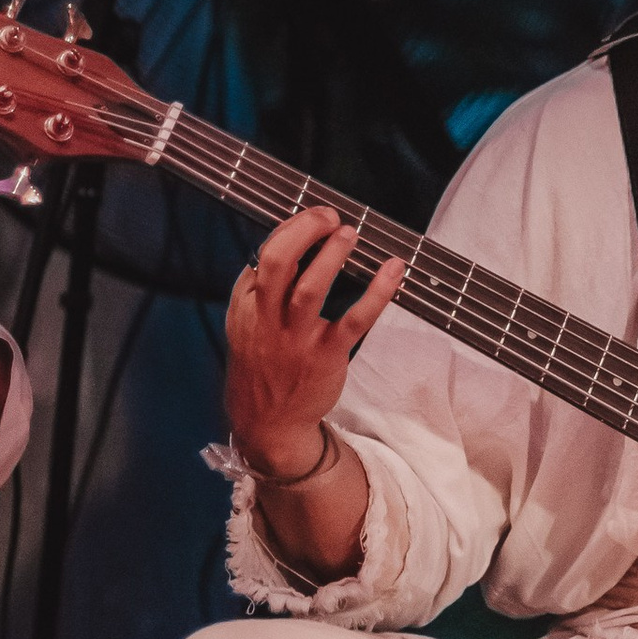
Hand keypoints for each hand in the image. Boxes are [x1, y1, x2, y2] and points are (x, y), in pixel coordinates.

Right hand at [224, 205, 403, 479]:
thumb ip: (257, 288)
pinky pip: (354, 320)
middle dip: (303, 231)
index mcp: (248, 306)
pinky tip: (393, 270)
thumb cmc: (262, 364)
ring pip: (310, 289)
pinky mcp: (326, 356)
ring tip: (349, 233)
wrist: (268, 422)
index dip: (291, 228)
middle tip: (328, 216)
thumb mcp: (244, 324)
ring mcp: (297, 339)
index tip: (313, 216)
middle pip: (277, 263)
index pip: (265, 255)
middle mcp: (268, 319)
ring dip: (331, 256)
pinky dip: (377, 292)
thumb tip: (283, 244)